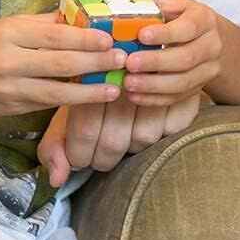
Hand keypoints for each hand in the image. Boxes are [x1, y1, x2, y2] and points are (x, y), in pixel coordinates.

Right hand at [0, 12, 125, 116]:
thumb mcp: (9, 25)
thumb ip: (44, 23)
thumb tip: (78, 15)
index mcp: (10, 33)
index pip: (55, 36)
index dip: (85, 38)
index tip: (109, 38)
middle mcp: (10, 61)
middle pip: (61, 63)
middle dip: (95, 63)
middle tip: (121, 59)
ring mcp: (10, 87)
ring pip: (57, 91)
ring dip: (90, 90)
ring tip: (114, 86)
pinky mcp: (12, 107)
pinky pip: (47, 104)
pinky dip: (72, 101)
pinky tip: (90, 98)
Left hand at [39, 93, 201, 186]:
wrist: (132, 60)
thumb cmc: (93, 95)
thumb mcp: (66, 116)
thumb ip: (54, 146)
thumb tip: (57, 179)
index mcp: (90, 77)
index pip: (86, 131)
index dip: (80, 155)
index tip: (79, 158)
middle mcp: (125, 77)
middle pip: (114, 141)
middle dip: (103, 158)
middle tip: (99, 154)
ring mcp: (158, 83)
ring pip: (143, 138)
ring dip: (130, 147)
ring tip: (122, 137)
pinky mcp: (185, 92)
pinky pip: (172, 130)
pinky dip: (159, 135)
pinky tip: (146, 126)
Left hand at [118, 0, 222, 105]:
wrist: (206, 37)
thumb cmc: (176, 14)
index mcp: (203, 18)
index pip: (187, 27)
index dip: (165, 33)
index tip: (141, 36)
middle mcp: (211, 44)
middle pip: (185, 58)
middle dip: (155, 62)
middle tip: (129, 63)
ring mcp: (208, 68)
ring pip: (183, 82)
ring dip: (153, 85)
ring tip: (128, 82)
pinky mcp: (199, 87)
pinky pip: (178, 97)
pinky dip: (155, 99)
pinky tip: (134, 96)